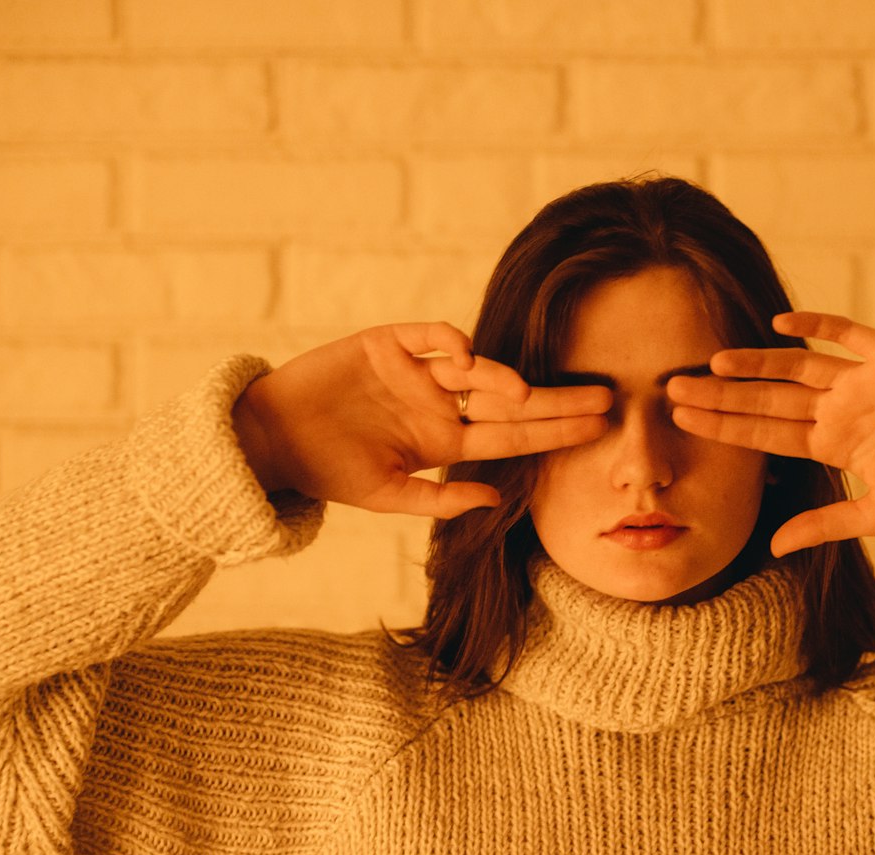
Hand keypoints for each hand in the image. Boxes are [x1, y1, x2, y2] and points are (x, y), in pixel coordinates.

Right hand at [232, 322, 610, 517]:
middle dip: (556, 400)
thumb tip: (497, 501)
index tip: (598, 429)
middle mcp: (439, 402)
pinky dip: (448, 339)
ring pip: (474, 367)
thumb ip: (440, 499)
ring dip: (502, 377)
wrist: (270, 440)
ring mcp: (415, 371)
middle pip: (509, 400)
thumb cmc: (327, 471)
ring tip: (525, 393)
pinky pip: (428, 334)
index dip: (555, 431)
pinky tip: (463, 355)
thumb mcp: (386, 495)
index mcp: (444, 440)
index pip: (512, 436)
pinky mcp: (386, 343)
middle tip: (605, 398)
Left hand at [667, 311, 874, 556]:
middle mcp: (840, 409)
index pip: (766, 432)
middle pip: (769, 398)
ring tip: (714, 363)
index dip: (725, 425)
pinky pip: (848, 337)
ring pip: (798, 367)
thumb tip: (771, 547)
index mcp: (833, 445)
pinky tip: (780, 324)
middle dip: (723, 395)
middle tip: (673, 389)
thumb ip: (824, 524)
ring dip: (757, 363)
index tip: (682, 420)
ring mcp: (863, 382)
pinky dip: (817, 328)